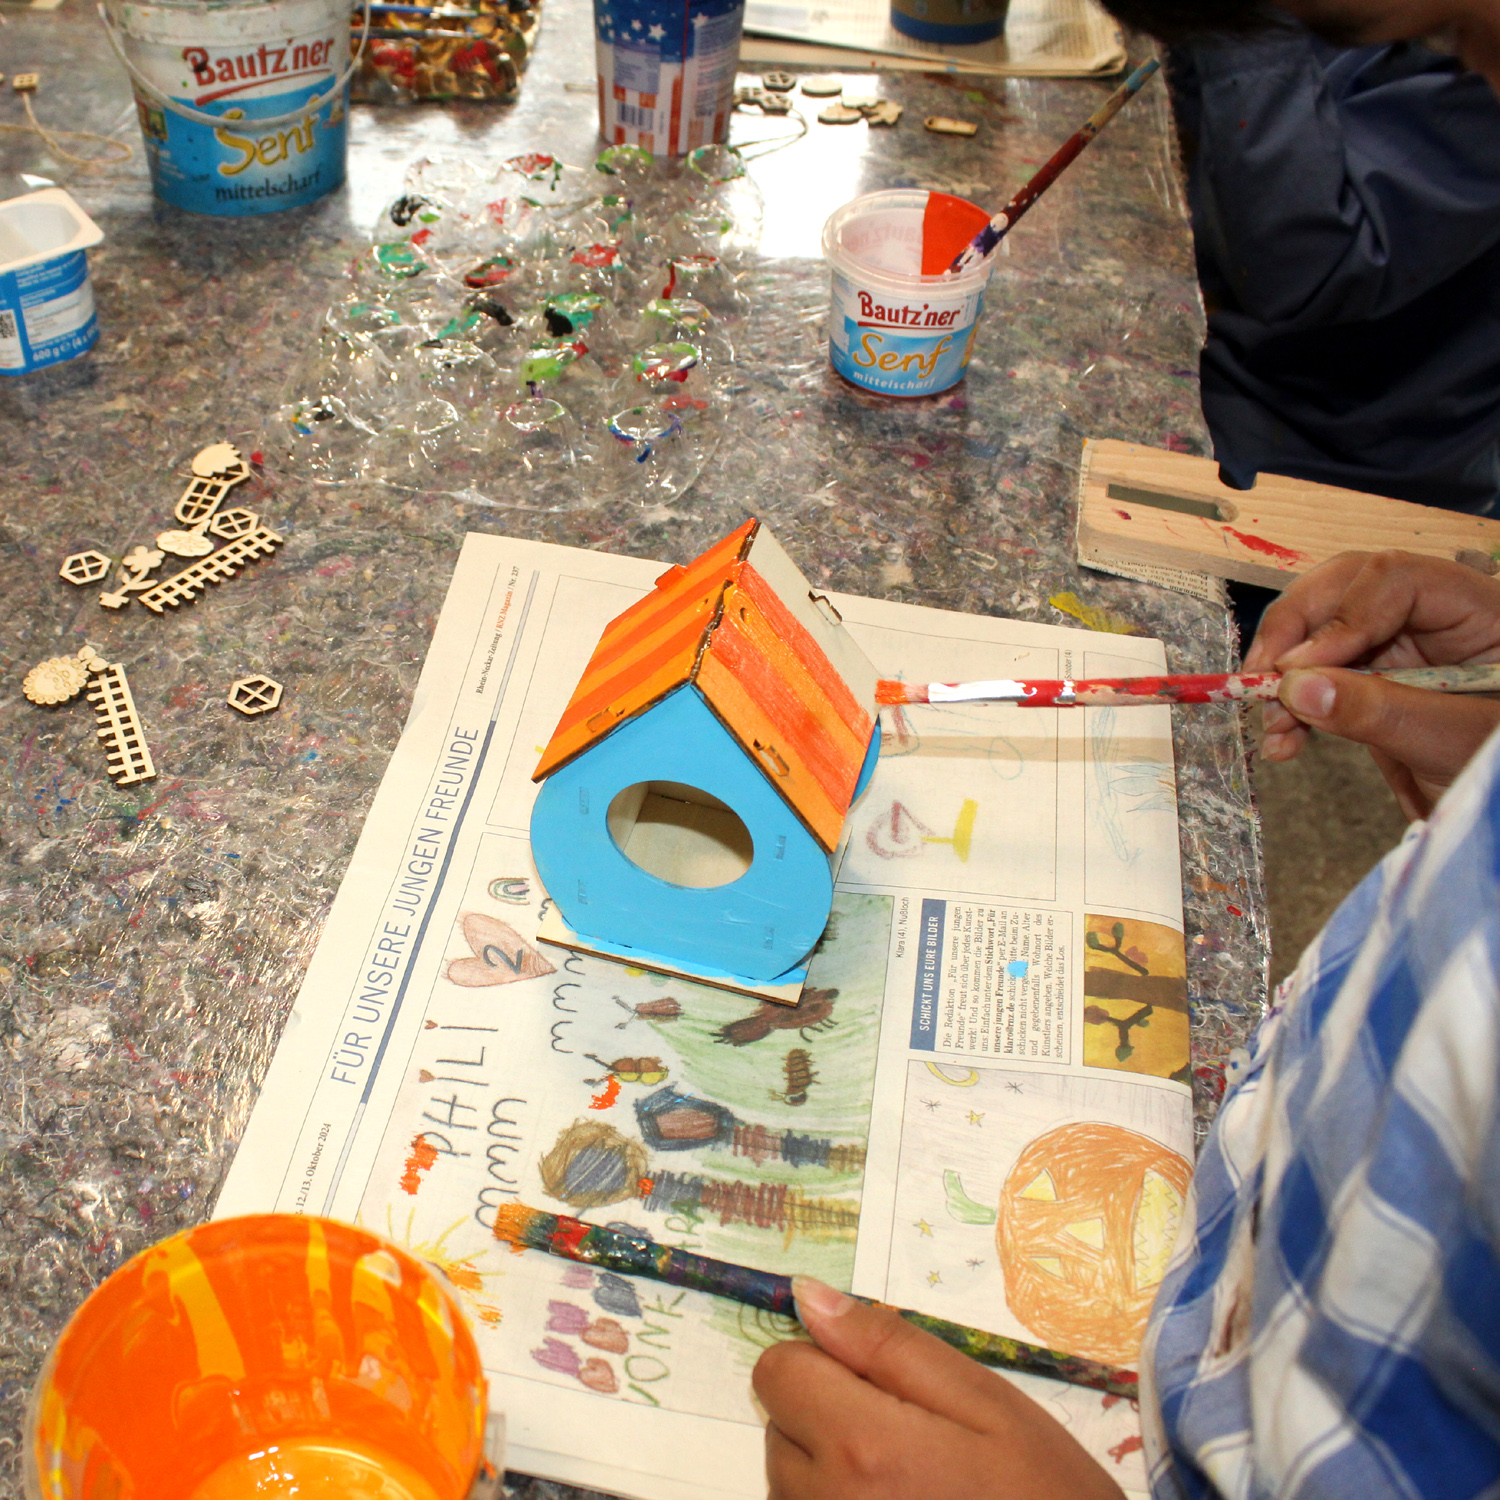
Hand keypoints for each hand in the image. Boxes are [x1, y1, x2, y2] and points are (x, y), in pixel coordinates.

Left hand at [752, 1278, 1124, 1499]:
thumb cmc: (1046, 1498)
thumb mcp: (988, 1405)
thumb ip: (889, 1347)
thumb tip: (810, 1298)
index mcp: (861, 1447)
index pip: (777, 1370)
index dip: (825, 1363)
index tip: (879, 1383)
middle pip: (781, 1425)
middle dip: (830, 1416)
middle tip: (914, 1442)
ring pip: (790, 1480)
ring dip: (832, 1472)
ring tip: (914, 1489)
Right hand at [1244, 550, 1499, 819]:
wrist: (1496, 816)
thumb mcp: (1455, 742)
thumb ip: (1381, 711)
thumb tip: (1296, 687)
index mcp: (1477, 611)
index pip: (1396, 579)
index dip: (1341, 616)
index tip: (1298, 669)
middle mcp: (1434, 619)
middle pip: (1347, 591)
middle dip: (1294, 633)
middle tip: (1260, 679)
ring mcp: (1402, 652)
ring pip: (1321, 633)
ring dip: (1284, 675)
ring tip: (1273, 725)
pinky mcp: (1374, 686)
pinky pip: (1319, 680)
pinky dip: (1291, 707)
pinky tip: (1282, 741)